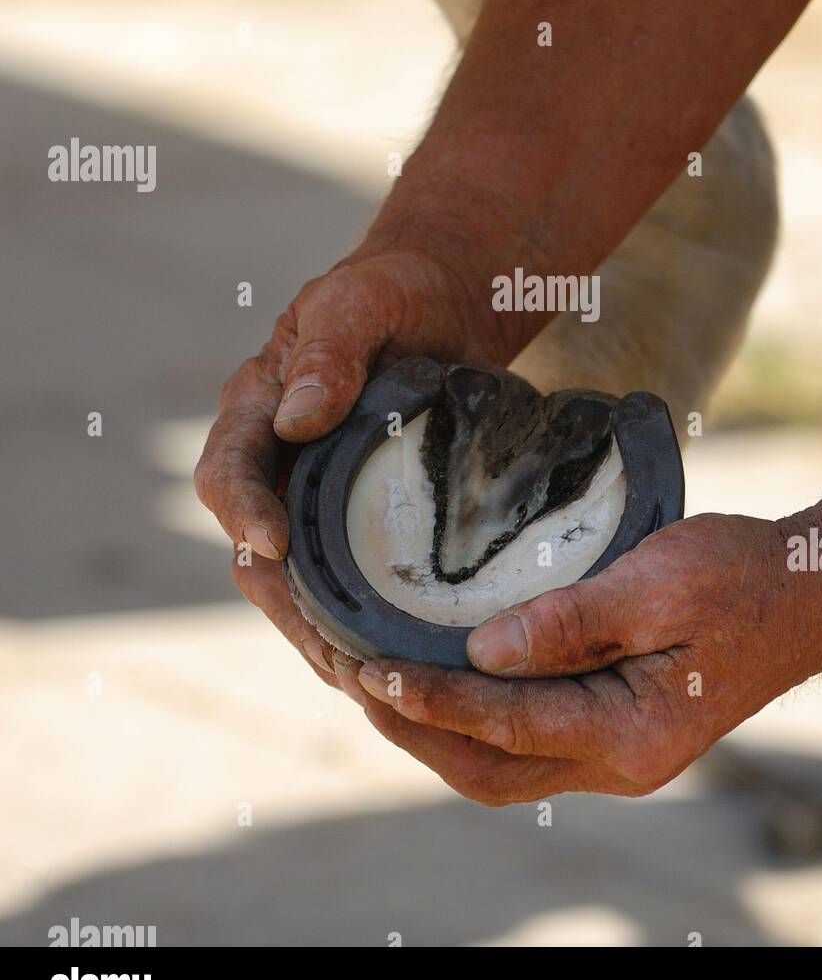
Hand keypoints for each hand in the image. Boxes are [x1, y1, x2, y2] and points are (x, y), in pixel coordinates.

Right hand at [193, 247, 504, 684]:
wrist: (436, 305)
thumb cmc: (390, 295)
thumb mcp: (360, 303)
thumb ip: (329, 352)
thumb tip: (298, 417)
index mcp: (255, 409)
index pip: (226, 472)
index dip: (242, 512)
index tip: (270, 547)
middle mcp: (272, 464)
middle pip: (253, 550)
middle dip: (286, 607)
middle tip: (332, 656)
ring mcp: (309, 499)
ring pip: (295, 584)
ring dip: (320, 636)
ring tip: (365, 684)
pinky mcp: (352, 524)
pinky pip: (343, 586)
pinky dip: (358, 628)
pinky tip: (395, 668)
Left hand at [330, 513, 821, 803]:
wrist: (813, 590)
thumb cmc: (744, 577)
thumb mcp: (657, 584)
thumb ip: (567, 625)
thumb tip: (478, 653)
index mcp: (631, 734)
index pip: (502, 725)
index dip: (427, 698)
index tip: (365, 667)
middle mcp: (620, 763)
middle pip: (488, 770)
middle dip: (412, 728)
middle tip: (348, 677)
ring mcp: (620, 753)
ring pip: (503, 766)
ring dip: (435, 729)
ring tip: (374, 682)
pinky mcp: (618, 728)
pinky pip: (529, 742)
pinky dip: (476, 717)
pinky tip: (442, 677)